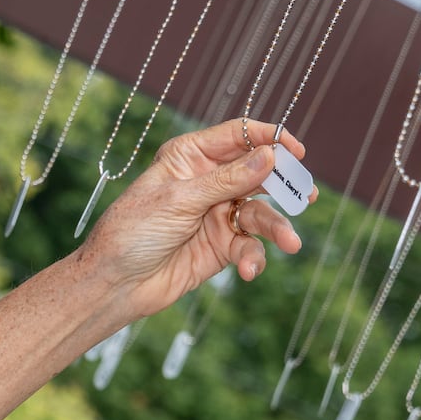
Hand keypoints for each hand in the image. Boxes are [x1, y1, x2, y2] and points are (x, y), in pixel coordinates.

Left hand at [79, 117, 312, 318]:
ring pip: (259, 213)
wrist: (114, 283)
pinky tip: (250, 270)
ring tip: (290, 243)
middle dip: (283, 185)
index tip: (296, 151)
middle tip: (306, 194)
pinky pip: (249, 247)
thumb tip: (269, 156)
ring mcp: (217, 214)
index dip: (269, 138)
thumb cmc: (133, 231)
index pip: (238, 136)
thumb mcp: (179, 199)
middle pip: (258, 173)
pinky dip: (254, 258)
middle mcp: (208, 182)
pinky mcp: (221, 247)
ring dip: (276, 228)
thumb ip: (227, 180)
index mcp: (191, 157)